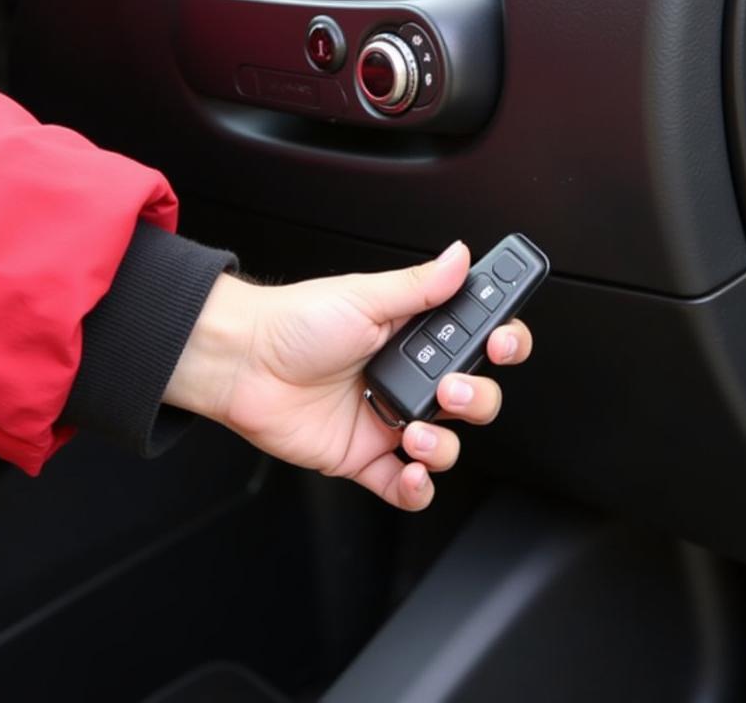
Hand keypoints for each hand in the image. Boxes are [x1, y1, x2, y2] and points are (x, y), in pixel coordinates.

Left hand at [162, 241, 532, 509]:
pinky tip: (410, 473)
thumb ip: (421, 285)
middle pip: (475, 397)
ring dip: (443, 445)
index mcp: (415, 336)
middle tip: (450, 388)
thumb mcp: (365, 296)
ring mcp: (389, 419)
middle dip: (477, 398)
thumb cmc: (295, 322)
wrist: (242, 363)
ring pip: (446, 445)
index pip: (479, 341)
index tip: (502, 343)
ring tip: (413, 431)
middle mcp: (409, 378)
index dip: (503, 344)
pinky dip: (417, 489)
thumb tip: (461, 257)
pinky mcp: (364, 457)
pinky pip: (405, 486)